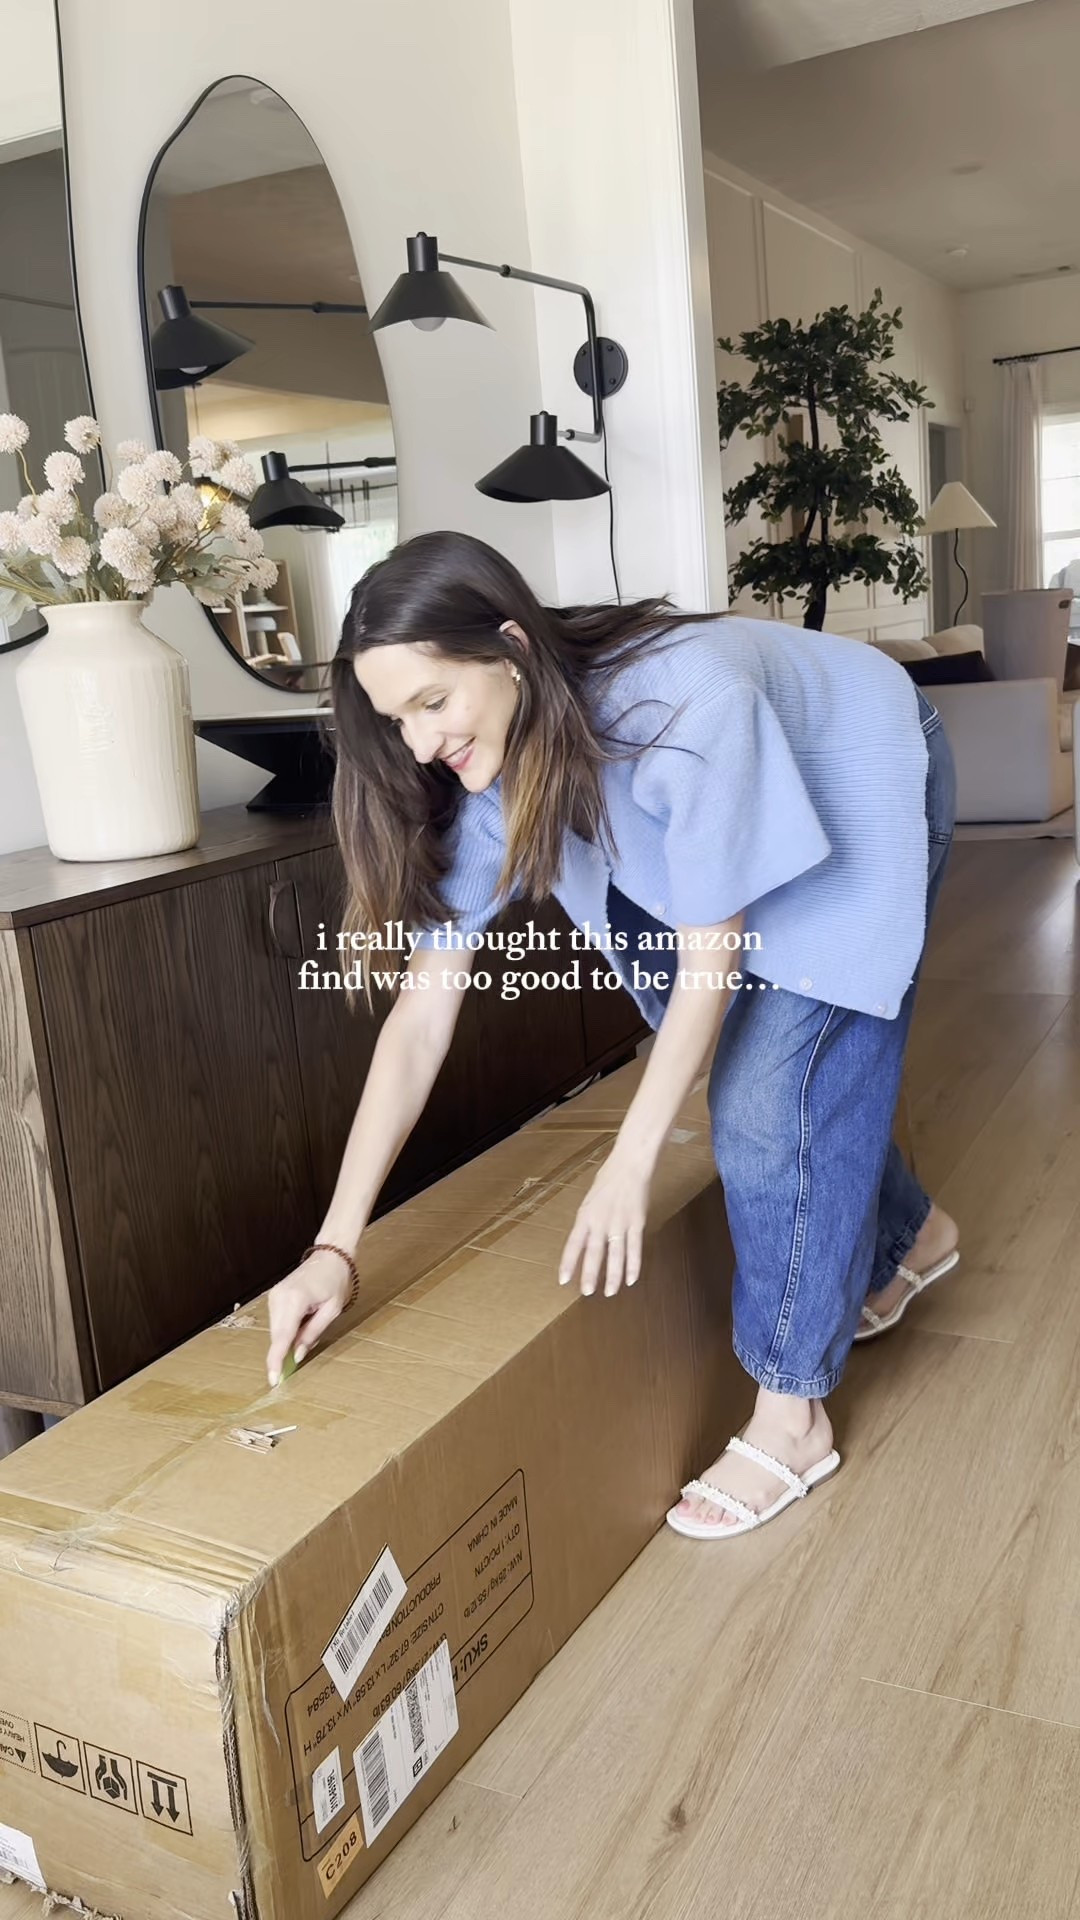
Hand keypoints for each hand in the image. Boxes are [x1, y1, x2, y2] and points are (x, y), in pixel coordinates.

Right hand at [266, 1247, 353, 1385]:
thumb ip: (312, 1333)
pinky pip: (277, 1321)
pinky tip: (303, 1320)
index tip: (273, 1380)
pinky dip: (287, 1329)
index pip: (282, 1337)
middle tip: (295, 1364)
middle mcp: (279, 1297)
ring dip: (288, 1338)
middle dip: (283, 1352)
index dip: (276, 1361)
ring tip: (311, 1323)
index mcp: (295, 1300)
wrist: (330, 1256)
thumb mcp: (331, 1310)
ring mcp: (274, 1296)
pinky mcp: (274, 1296)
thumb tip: (296, 1355)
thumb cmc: (335, 1281)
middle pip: (277, 1336)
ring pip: (276, 1330)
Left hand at [558, 1150, 651, 1297]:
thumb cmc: (608, 1178)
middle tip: (587, 1292)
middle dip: (590, 1275)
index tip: (563, 1280)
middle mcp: (601, 1222)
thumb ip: (588, 1220)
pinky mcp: (636, 1223)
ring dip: (613, 1276)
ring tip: (610, 1292)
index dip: (568, 1263)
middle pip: (594, 1253)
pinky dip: (633, 1265)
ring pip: (616, 1256)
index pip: (573, 1244)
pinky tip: (631, 1280)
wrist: (630, 1165)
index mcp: (585, 1215)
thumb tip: (586, 1240)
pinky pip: (634, 1249)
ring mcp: (620, 1223)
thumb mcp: (590, 1199)